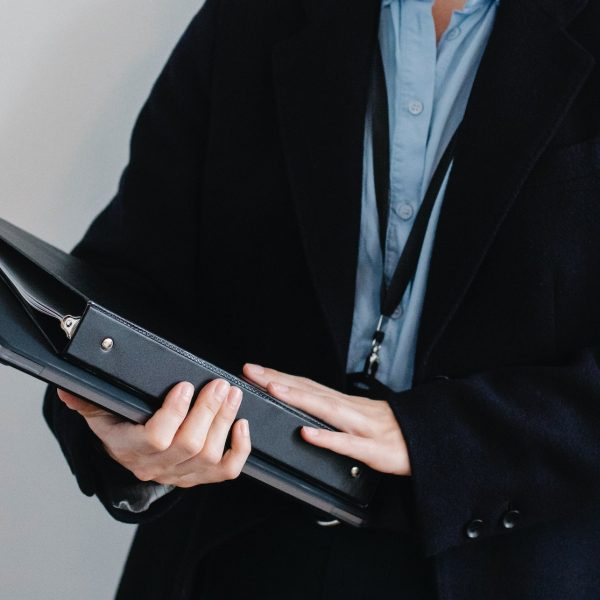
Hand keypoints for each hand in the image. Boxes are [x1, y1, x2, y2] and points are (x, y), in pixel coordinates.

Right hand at [57, 379, 250, 486]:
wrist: (132, 458)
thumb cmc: (121, 429)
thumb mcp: (101, 414)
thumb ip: (88, 401)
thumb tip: (68, 388)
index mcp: (130, 448)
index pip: (155, 438)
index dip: (174, 413)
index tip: (184, 386)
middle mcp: (157, 466)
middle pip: (189, 444)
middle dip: (208, 411)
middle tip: (219, 384)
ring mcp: (182, 475)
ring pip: (210, 454)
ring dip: (224, 421)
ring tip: (232, 394)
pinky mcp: (202, 477)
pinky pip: (227, 471)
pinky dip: (240, 450)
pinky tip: (243, 424)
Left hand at [242, 364, 410, 475]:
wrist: (430, 441)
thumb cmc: (393, 430)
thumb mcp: (360, 418)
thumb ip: (335, 414)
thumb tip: (307, 411)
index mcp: (345, 404)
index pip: (307, 386)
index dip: (280, 377)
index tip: (255, 370)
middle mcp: (351, 410)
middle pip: (310, 391)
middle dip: (279, 380)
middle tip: (251, 371)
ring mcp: (362, 428)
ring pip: (326, 410)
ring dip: (299, 398)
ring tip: (273, 389)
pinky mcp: (374, 450)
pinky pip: (348, 444)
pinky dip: (327, 438)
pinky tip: (307, 433)